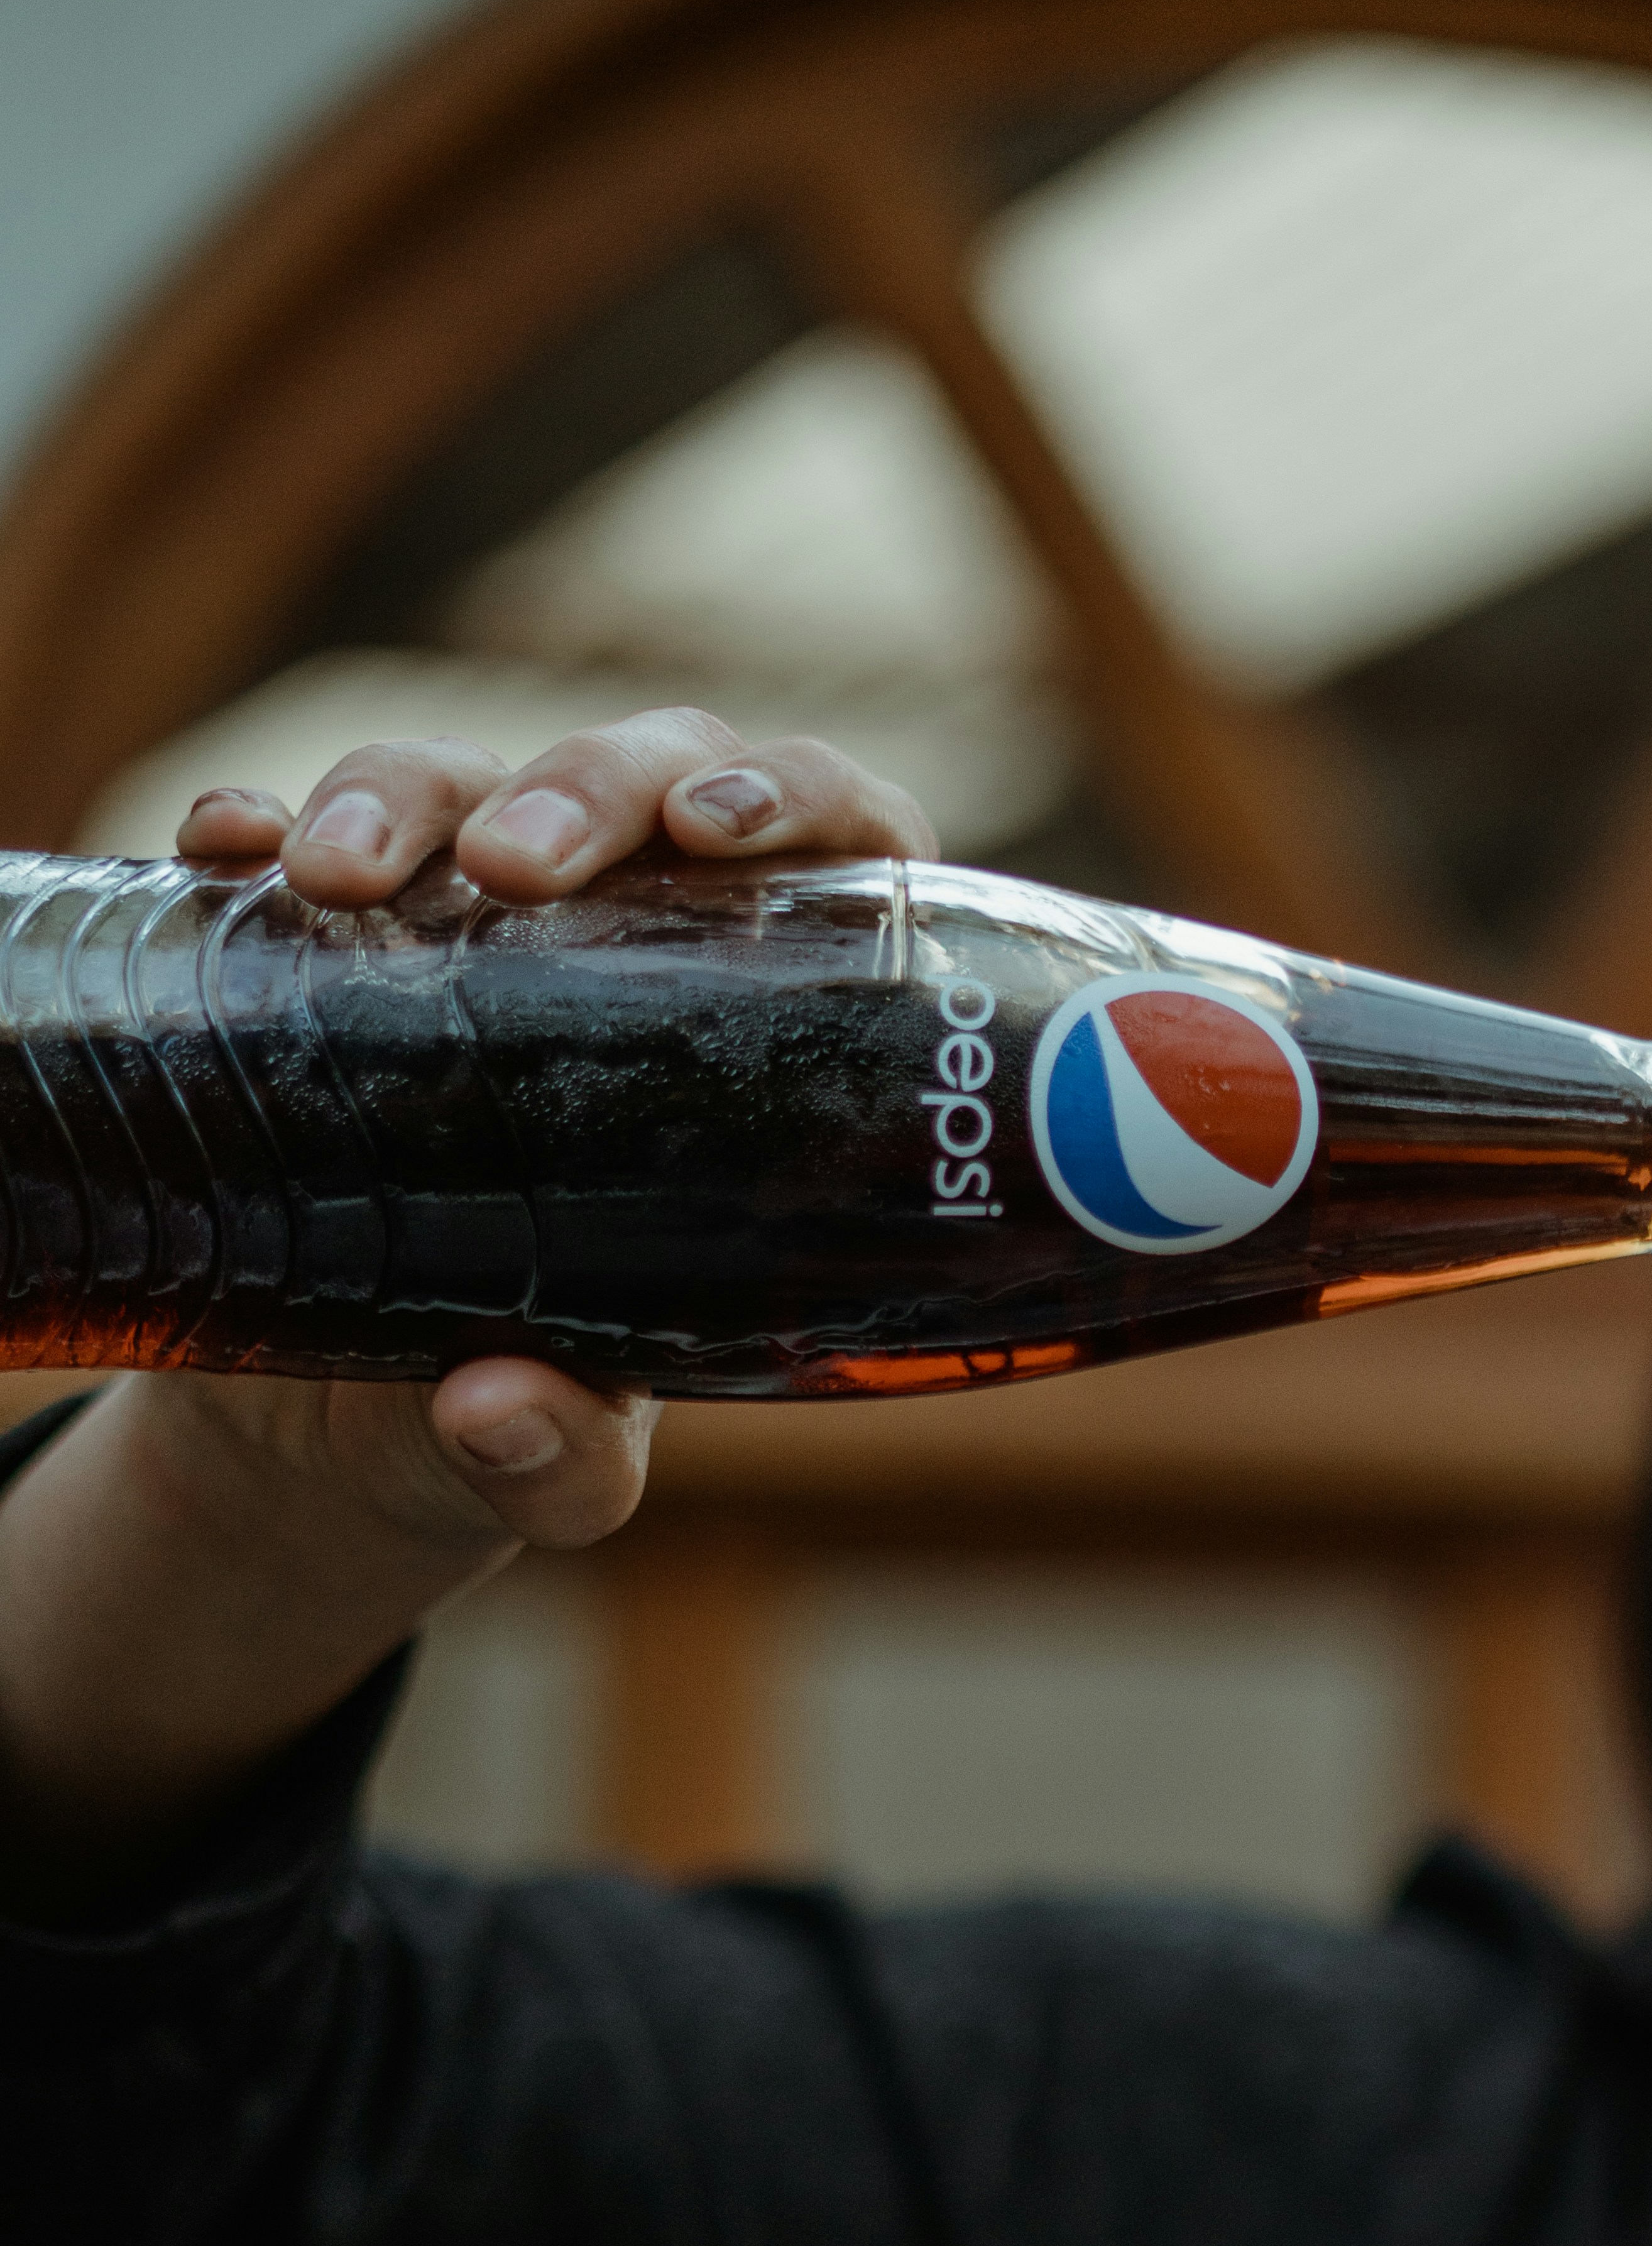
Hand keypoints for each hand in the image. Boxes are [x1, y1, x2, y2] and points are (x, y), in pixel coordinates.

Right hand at [0, 715, 935, 1915]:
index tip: (720, 833)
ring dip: (403, 797)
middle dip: (581, 786)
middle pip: (642, 776)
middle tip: (516, 870)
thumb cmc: (517, 1415)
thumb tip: (498, 1410)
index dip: (797, 801)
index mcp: (761, 1030)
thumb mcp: (561, 1469)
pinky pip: (280, 841)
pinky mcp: (318, 943)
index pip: (829, 850)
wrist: (335, 1438)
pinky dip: (251, 826)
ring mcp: (467, 922)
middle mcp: (627, 937)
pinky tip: (229, 850)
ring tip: (340, 878)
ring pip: (457, 782)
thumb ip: (563, 1459)